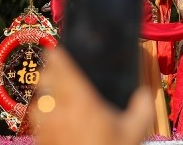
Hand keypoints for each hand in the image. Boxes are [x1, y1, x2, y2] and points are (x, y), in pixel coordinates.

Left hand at [30, 47, 153, 144]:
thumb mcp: (136, 131)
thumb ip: (143, 106)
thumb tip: (144, 92)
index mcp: (80, 99)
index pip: (60, 64)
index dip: (59, 52)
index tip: (64, 48)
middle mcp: (58, 109)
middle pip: (44, 77)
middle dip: (52, 71)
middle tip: (65, 72)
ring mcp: (45, 127)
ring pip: (38, 99)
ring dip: (47, 95)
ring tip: (61, 99)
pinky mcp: (40, 142)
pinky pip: (38, 121)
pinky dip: (46, 116)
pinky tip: (60, 124)